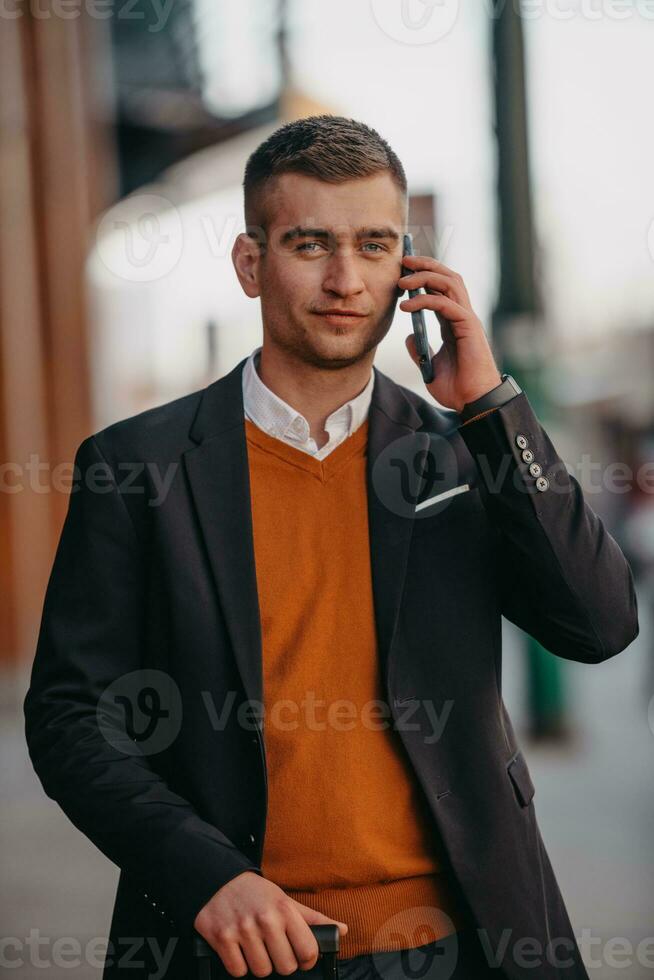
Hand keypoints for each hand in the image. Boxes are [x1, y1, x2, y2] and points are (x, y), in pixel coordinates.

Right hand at [193, 871, 347, 977]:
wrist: (218, 879)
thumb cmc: (256, 893)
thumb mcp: (285, 899)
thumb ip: (313, 919)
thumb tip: (341, 930)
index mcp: (284, 909)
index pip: (308, 950)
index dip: (307, 960)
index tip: (302, 957)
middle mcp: (265, 919)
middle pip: (285, 966)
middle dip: (281, 962)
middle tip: (274, 950)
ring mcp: (242, 929)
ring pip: (261, 971)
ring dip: (259, 964)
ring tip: (256, 947)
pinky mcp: (221, 938)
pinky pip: (237, 970)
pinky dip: (239, 965)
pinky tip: (239, 949)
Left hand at [398, 254, 501, 412]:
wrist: (473, 402)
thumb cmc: (457, 388)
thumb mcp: (430, 366)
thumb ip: (420, 349)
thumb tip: (409, 336)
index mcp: (454, 322)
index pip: (441, 288)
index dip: (424, 275)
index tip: (404, 271)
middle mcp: (462, 315)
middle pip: (447, 277)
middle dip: (426, 264)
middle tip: (404, 261)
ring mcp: (467, 319)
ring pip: (449, 282)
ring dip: (424, 276)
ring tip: (402, 281)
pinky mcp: (468, 327)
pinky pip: (446, 304)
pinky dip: (425, 300)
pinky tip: (407, 307)